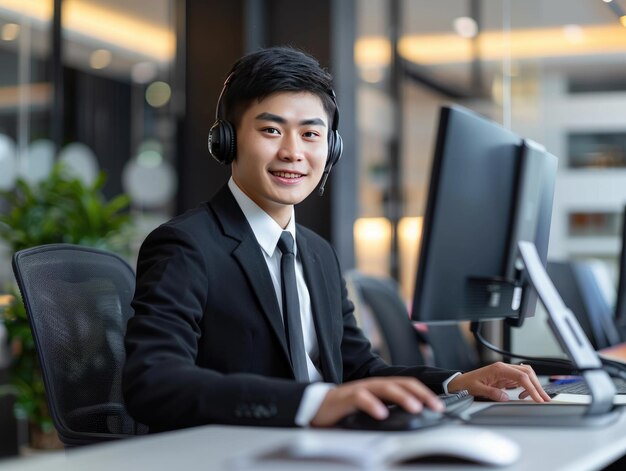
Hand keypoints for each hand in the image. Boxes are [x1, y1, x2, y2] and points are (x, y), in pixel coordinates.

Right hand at [310, 377, 444, 426]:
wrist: (315, 408)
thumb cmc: (344, 411)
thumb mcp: (371, 410)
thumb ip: (389, 411)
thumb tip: (413, 419)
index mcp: (380, 389)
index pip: (407, 386)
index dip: (424, 393)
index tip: (440, 406)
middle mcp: (372, 385)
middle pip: (400, 383)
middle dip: (420, 393)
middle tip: (435, 406)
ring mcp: (359, 389)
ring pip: (384, 387)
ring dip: (402, 396)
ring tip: (415, 407)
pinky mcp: (345, 397)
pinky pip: (360, 397)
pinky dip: (372, 405)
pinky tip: (382, 414)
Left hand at [447, 362, 550, 402]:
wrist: (459, 382)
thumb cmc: (466, 384)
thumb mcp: (477, 389)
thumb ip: (492, 393)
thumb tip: (505, 397)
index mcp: (498, 369)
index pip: (521, 377)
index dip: (531, 388)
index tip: (538, 399)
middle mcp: (503, 368)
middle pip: (527, 373)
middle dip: (537, 386)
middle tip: (545, 399)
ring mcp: (504, 372)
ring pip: (525, 375)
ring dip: (533, 386)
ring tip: (537, 398)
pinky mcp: (504, 377)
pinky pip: (519, 380)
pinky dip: (525, 387)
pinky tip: (523, 396)